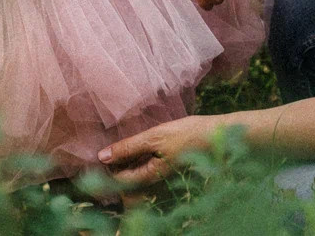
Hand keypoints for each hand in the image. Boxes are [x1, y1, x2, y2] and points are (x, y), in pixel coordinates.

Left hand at [97, 114, 220, 186]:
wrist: (218, 135)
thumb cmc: (188, 135)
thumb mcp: (154, 137)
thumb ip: (128, 147)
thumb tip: (102, 157)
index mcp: (148, 177)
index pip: (117, 179)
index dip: (105, 167)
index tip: (97, 152)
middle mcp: (153, 180)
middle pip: (125, 178)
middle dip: (115, 164)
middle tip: (108, 145)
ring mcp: (159, 173)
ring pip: (134, 171)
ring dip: (126, 159)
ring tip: (120, 142)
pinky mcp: (164, 166)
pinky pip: (144, 165)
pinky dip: (137, 156)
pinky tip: (136, 143)